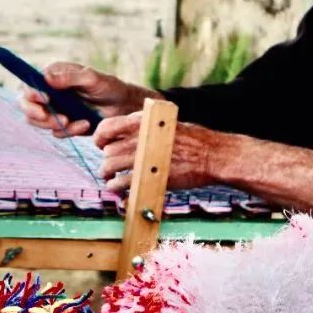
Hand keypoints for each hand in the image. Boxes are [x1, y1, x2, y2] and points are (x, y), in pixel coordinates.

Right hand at [17, 62, 145, 137]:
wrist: (123, 107)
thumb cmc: (109, 87)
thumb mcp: (92, 79)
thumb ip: (69, 77)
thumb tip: (46, 77)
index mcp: (53, 75)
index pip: (29, 84)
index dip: (31, 94)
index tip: (45, 100)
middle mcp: (49, 91)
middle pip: (26, 105)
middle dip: (39, 115)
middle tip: (59, 119)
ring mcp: (54, 108)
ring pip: (38, 121)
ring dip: (56, 124)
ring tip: (80, 123)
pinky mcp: (62, 123)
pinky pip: (56, 131)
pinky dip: (70, 131)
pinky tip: (86, 124)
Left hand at [94, 117, 218, 192]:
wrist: (213, 155)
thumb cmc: (194, 140)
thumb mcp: (168, 122)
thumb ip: (146, 127)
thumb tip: (128, 133)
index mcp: (143, 121)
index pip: (107, 127)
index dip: (99, 138)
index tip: (101, 146)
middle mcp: (139, 137)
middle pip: (107, 151)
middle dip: (106, 161)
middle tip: (109, 169)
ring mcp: (143, 157)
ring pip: (109, 166)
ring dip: (107, 176)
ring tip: (110, 181)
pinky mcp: (148, 176)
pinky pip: (121, 183)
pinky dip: (116, 188)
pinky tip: (119, 190)